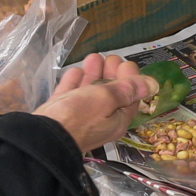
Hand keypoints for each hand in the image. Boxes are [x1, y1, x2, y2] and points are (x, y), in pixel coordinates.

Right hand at [33, 53, 158, 150]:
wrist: (41, 138)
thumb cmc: (77, 117)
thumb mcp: (106, 99)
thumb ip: (127, 89)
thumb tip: (154, 85)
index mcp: (117, 120)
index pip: (130, 97)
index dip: (131, 78)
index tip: (125, 63)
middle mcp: (101, 120)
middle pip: (110, 94)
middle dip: (111, 73)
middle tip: (110, 58)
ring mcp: (79, 118)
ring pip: (89, 93)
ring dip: (93, 75)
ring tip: (93, 57)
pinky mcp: (61, 115)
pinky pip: (71, 96)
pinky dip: (74, 83)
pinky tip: (75, 72)